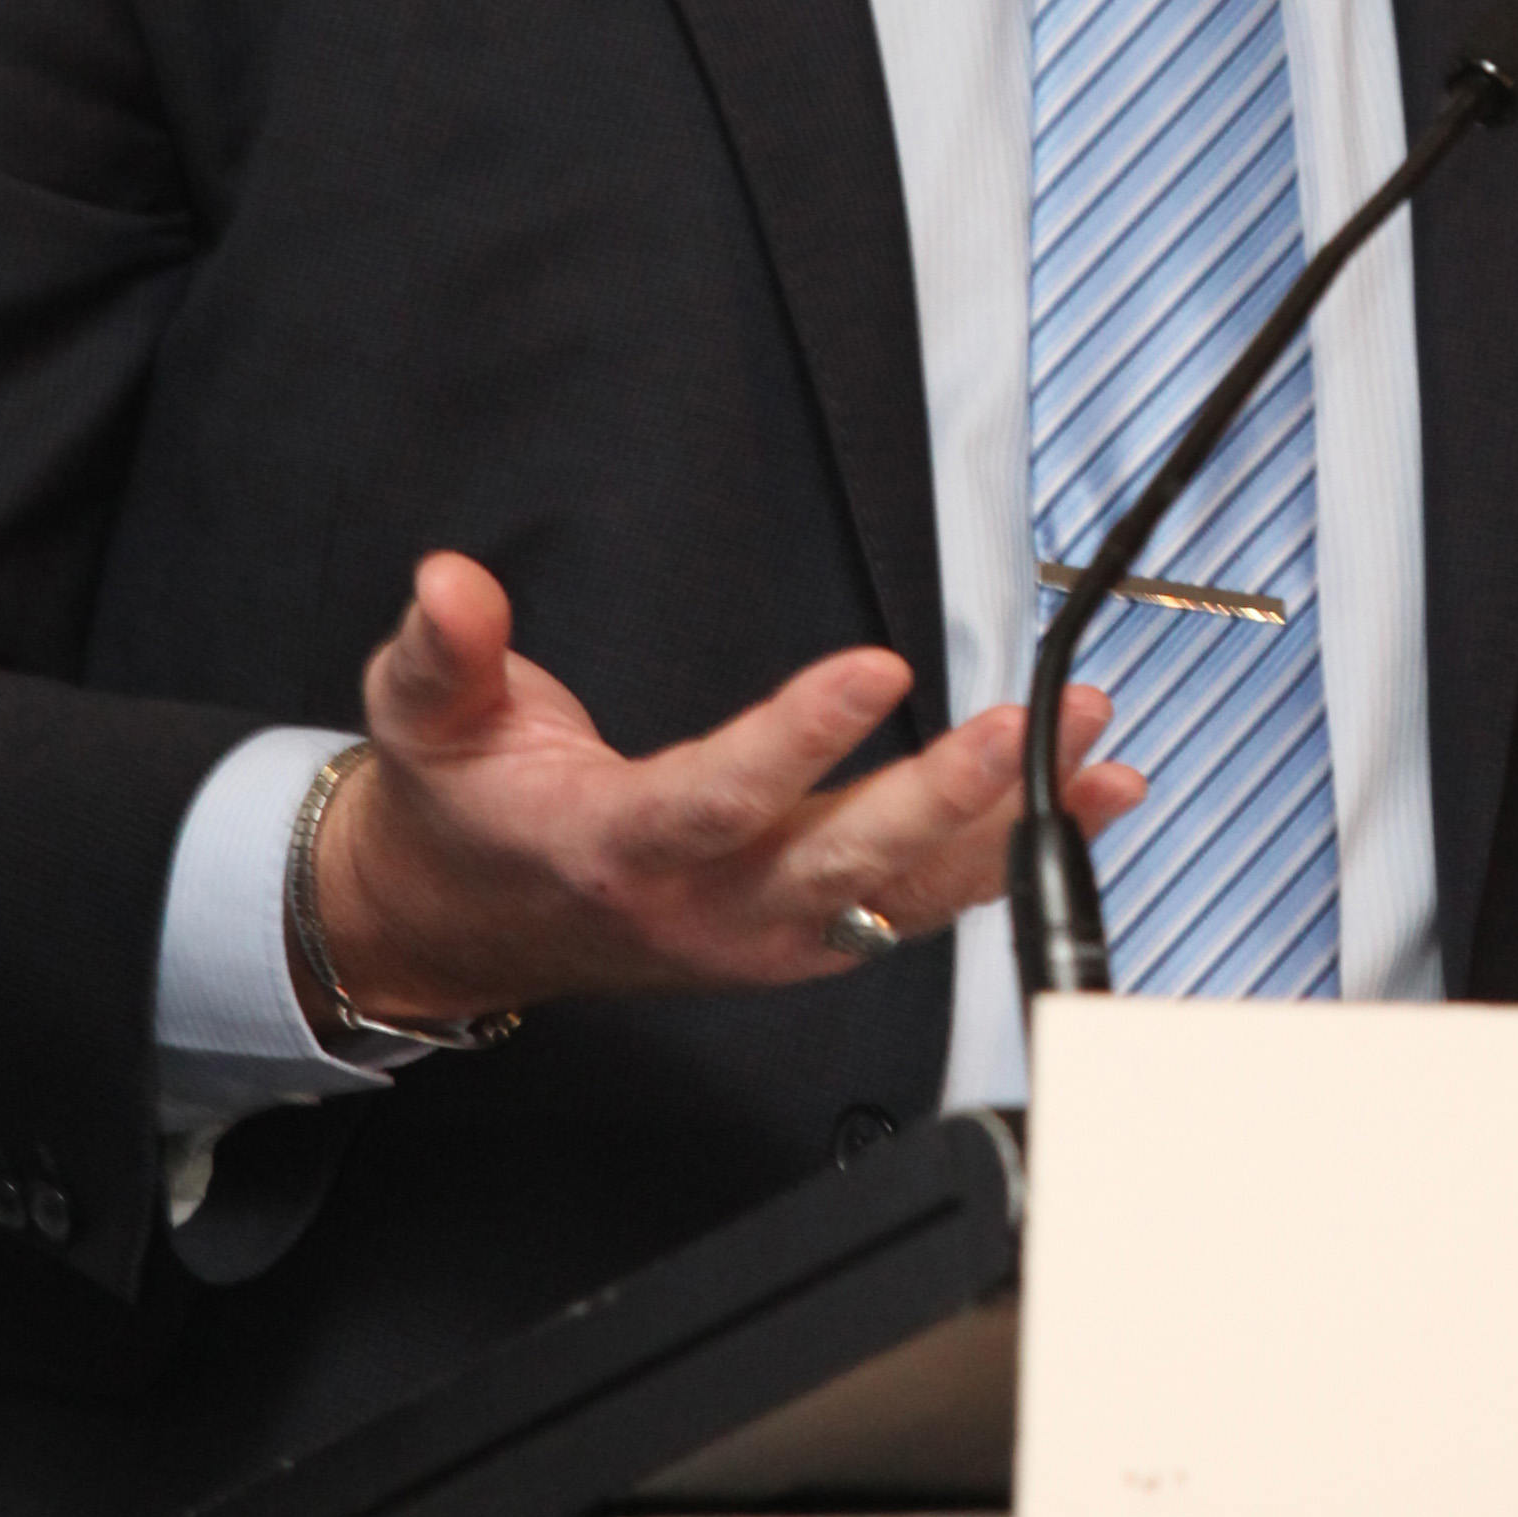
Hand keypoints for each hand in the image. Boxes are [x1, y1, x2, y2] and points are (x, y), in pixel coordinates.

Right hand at [305, 551, 1139, 1027]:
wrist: (466, 923)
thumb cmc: (467, 812)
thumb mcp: (423, 717)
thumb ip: (444, 648)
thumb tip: (452, 580)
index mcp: (615, 848)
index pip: (718, 799)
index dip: (798, 739)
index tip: (876, 667)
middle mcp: (706, 907)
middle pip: (841, 863)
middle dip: (943, 800)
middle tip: (1021, 731)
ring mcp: (767, 934)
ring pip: (906, 891)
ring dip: (1009, 826)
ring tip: (1094, 758)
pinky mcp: (810, 936)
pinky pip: (926, 903)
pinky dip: (1010, 854)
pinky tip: (1086, 800)